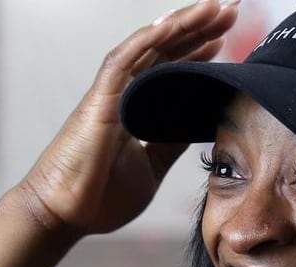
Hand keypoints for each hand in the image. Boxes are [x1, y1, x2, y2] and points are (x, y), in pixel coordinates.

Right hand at [15, 0, 238, 235]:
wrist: (64, 215)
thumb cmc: (99, 196)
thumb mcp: (151, 167)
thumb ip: (171, 143)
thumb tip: (197, 124)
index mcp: (135, 109)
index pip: (171, 70)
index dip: (198, 51)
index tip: (227, 36)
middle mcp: (123, 94)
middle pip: (166, 50)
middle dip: (200, 28)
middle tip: (232, 9)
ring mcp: (111, 93)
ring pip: (150, 47)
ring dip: (182, 25)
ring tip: (214, 7)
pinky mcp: (99, 100)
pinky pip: (125, 60)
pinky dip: (148, 39)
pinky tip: (172, 23)